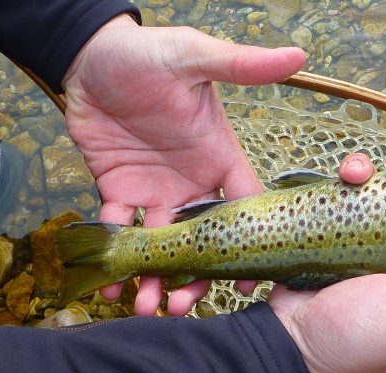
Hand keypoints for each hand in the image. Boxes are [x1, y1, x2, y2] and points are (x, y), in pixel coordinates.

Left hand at [61, 14, 305, 314]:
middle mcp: (192, 181)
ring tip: (145, 306)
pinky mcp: (119, 191)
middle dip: (195, 276)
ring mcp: (157, 191)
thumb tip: (297, 54)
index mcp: (218, 157)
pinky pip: (118, 233)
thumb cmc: (147, 53)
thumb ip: (241, 65)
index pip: (244, 207)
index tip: (248, 282)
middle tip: (182, 305)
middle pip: (202, 241)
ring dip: (155, 278)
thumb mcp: (194, 57)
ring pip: (162, 246)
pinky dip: (113, 259)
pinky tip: (109, 287)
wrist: (88, 55)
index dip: (249, 246)